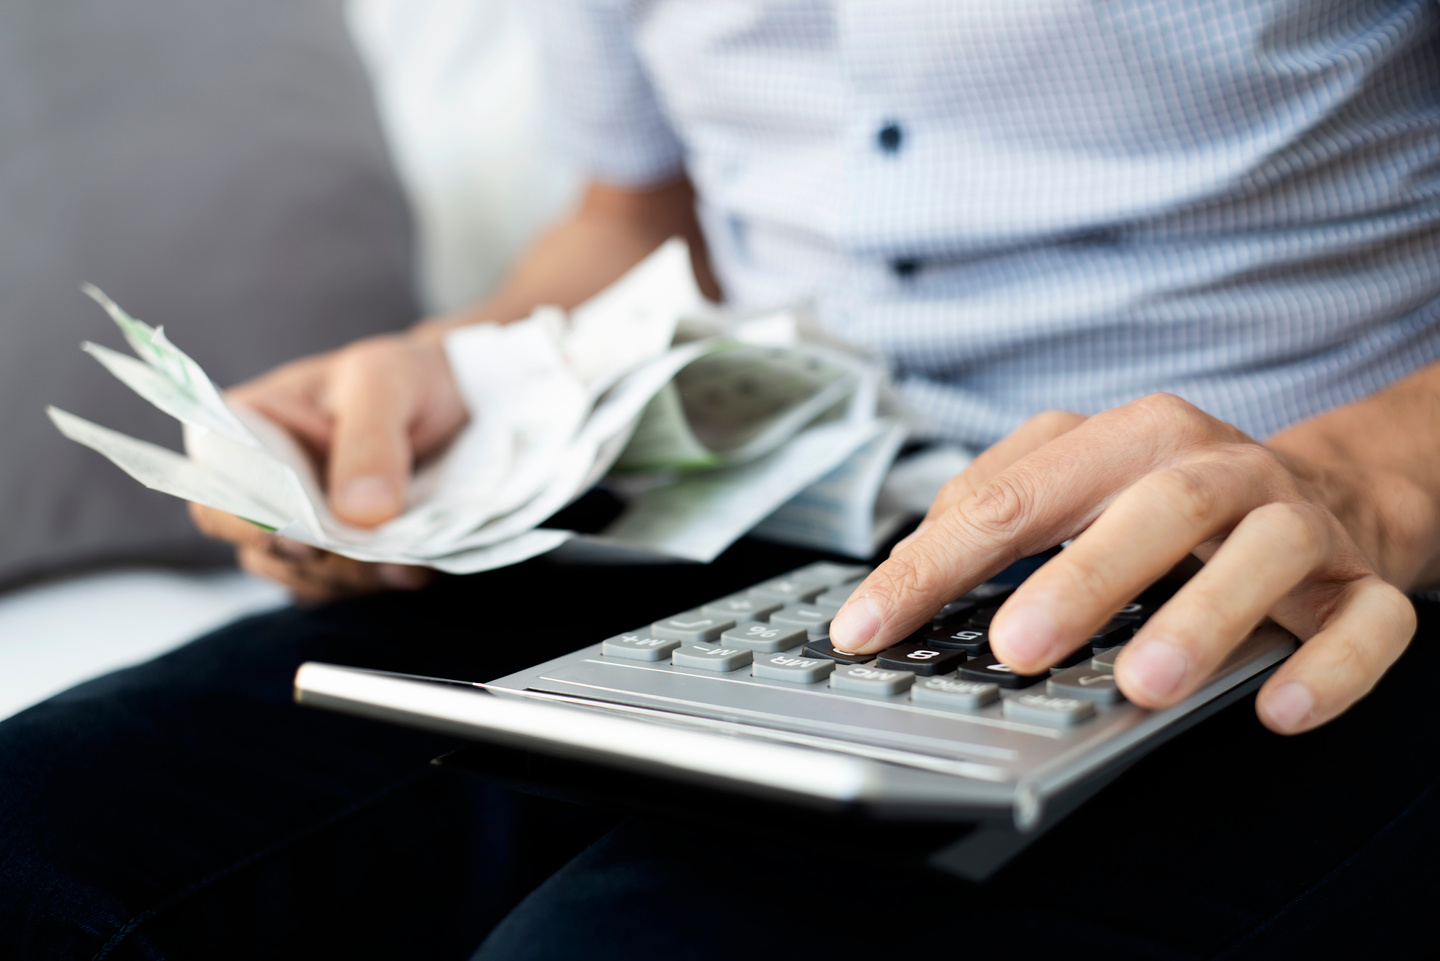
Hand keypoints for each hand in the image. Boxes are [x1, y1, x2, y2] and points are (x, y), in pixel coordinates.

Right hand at [189, 329, 467, 601]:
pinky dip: (371, 584)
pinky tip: (409, 570)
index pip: (215, 489)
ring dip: (347, 578)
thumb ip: (368, 442)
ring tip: (400, 561)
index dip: (244, 523)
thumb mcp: (385, 384)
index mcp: (247, 429)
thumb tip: (358, 514)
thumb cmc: (404, 376)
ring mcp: (298, 521)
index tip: (300, 540)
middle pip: (256, 545)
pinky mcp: (337, 550)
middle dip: (312, 560)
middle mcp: (261, 482)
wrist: (455, 398)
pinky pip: (339, 585)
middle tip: (369, 554)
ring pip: (298, 574)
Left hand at [829, 394, 1420, 733]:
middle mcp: (1213, 466)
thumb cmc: (1175, 501)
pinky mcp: (1362, 581)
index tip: (866, 629)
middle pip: (1152, 506)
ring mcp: (1296, 519)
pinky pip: (1365, 620)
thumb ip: (994, 518)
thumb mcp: (1079, 490)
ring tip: (1143, 685)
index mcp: (1125, 440)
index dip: (933, 566)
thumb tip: (898, 578)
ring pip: (1263, 552)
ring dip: (1203, 617)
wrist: (1333, 492)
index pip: (1013, 497)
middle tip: (1013, 648)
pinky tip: (1278, 708)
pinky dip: (1328, 665)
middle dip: (1082, 577)